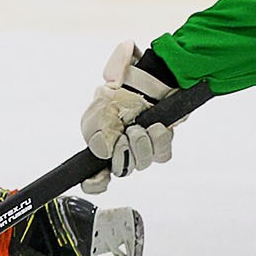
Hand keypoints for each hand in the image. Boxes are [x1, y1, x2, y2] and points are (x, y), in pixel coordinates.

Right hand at [78, 40, 182, 192]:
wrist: (153, 72)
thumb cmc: (125, 83)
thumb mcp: (100, 103)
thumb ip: (95, 127)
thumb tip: (102, 150)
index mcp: (100, 140)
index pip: (94, 176)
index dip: (95, 183)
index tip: (99, 178)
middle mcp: (119, 147)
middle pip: (121, 170)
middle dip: (125, 154)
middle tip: (127, 135)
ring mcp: (140, 146)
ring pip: (141, 164)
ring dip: (142, 147)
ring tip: (141, 127)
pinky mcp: (160, 143)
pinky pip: (161, 154)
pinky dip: (159, 142)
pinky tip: (157, 128)